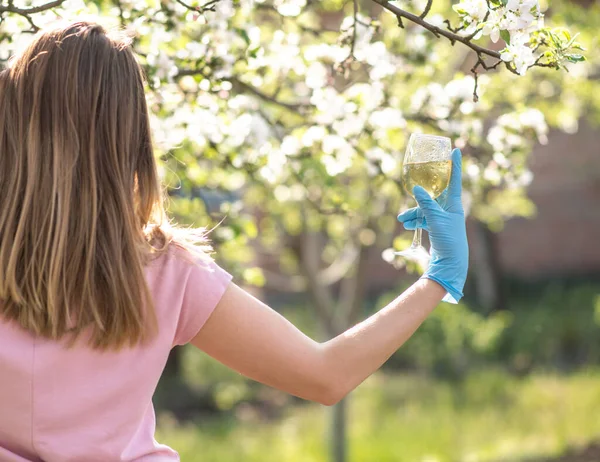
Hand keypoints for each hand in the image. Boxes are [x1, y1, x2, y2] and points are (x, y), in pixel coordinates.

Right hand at [397, 148, 467, 302]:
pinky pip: (423, 218)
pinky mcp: (436, 226)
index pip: (455, 179)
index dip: (454, 165)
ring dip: (413, 212)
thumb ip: (426, 204)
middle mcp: (449, 208)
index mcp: (455, 204)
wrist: (450, 263)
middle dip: (419, 196)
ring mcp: (442, 217)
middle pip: (434, 195)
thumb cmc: (449, 240)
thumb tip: (417, 189)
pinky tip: (406, 224)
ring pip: (425, 208)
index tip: (456, 149)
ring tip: (402, 219)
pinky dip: (415, 220)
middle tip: (411, 188)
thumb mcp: (436, 220)